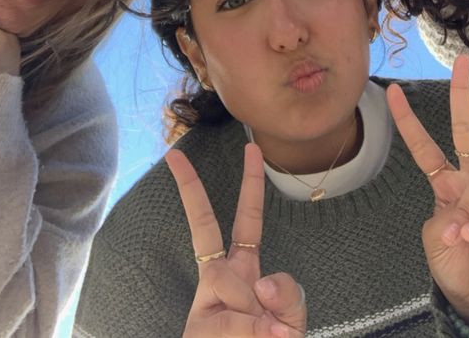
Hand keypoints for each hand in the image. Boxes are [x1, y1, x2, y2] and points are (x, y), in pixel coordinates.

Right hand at [167, 142, 305, 337]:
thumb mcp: (293, 324)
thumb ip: (288, 297)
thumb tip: (258, 281)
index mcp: (246, 273)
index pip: (248, 222)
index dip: (251, 186)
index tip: (251, 148)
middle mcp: (221, 283)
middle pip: (203, 228)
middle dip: (191, 190)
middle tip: (175, 154)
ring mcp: (205, 307)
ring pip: (230, 284)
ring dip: (257, 316)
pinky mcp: (197, 329)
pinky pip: (228, 319)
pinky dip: (249, 332)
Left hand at [388, 56, 468, 333]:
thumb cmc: (456, 267)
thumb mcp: (435, 239)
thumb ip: (443, 217)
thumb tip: (463, 210)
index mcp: (448, 184)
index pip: (426, 148)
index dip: (408, 121)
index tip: (391, 91)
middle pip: (468, 132)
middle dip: (462, 96)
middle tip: (463, 63)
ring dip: (466, 211)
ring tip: (457, 237)